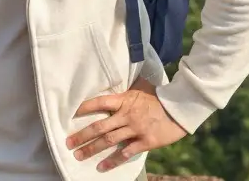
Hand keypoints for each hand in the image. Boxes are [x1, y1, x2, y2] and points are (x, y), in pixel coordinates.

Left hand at [66, 77, 185, 171]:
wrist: (180, 108)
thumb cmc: (159, 97)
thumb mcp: (140, 89)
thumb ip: (125, 90)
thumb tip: (114, 82)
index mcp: (124, 99)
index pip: (99, 102)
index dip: (84, 107)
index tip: (71, 113)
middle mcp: (126, 115)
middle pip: (99, 126)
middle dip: (82, 135)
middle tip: (68, 143)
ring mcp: (135, 129)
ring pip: (109, 140)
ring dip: (92, 149)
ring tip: (78, 155)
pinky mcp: (145, 142)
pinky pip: (125, 153)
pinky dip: (112, 161)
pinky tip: (102, 167)